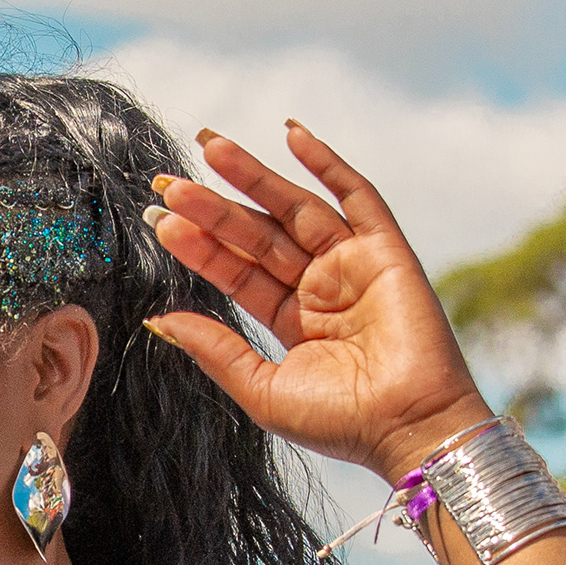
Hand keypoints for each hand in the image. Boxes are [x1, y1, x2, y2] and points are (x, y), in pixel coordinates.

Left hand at [142, 122, 493, 484]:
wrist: (407, 428)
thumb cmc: (341, 422)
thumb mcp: (261, 387)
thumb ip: (214, 349)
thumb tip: (158, 319)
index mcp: (291, 319)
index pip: (237, 270)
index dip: (200, 244)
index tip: (160, 220)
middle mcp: (319, 287)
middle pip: (258, 234)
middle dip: (215, 207)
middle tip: (168, 184)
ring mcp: (353, 266)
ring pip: (295, 208)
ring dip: (254, 177)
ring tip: (210, 148)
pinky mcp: (387, 252)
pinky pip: (357, 197)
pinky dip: (328, 163)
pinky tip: (292, 135)